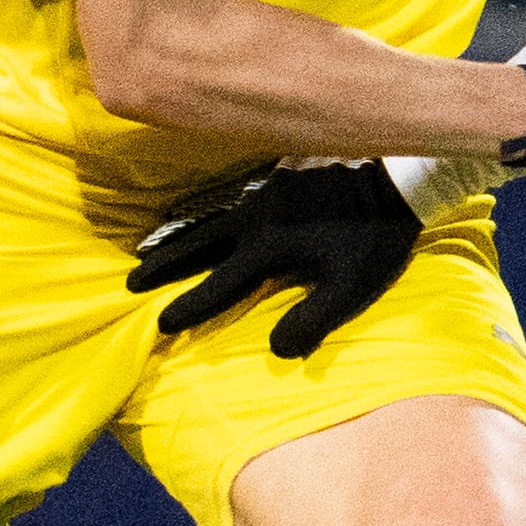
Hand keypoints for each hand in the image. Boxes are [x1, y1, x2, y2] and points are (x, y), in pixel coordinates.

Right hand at [127, 164, 423, 358]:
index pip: (218, 286)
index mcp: (267, 250)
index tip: (159, 324)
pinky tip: (206, 214)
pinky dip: (207, 210)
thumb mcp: (351, 287)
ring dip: (179, 236)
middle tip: (131, 280)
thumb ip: (312, 320)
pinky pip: (230, 197)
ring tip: (151, 248)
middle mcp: (255, 220)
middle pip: (198, 246)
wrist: (394, 173)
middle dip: (164, 265)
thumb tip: (276, 351)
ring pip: (209, 218)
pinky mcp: (279, 176)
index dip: (189, 306)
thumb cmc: (375, 235)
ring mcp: (264, 194)